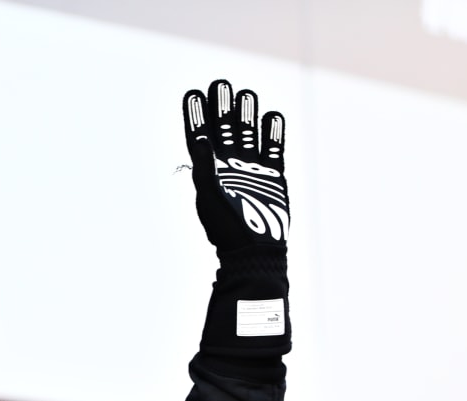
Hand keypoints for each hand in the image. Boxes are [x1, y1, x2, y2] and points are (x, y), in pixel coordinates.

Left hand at [183, 81, 288, 249]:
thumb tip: (200, 139)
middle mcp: (230, 164)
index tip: (193, 93)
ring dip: (247, 114)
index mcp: (209, 169)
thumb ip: (205, 167)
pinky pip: (274, 148)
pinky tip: (272, 116)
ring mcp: (252, 168)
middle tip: (221, 84)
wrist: (254, 250)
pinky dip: (274, 133)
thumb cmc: (226, 228)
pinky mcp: (273, 176)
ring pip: (249, 133)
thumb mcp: (209, 196)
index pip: (200, 135)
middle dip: (223, 106)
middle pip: (226, 128)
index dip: (196, 115)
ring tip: (244, 94)